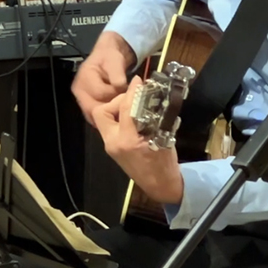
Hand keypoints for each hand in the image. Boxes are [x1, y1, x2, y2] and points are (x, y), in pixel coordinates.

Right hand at [72, 32, 132, 122]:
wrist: (106, 58)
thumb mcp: (115, 62)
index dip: (115, 94)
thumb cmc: (110, 59)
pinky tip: (114, 113)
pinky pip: (94, 117)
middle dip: (111, 108)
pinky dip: (104, 117)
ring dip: (108, 115)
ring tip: (120, 109)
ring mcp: (80, 99)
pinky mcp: (84, 106)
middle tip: (124, 105)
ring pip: (93, 116)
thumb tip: (120, 87)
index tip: (125, 91)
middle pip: (94, 108)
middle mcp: (78, 90)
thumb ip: (118, 75)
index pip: (100, 93)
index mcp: (84, 77)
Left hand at [90, 76, 183, 204]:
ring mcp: (110, 146)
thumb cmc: (165, 164)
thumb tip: (153, 97)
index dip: (132, 93)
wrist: (160, 186)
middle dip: (117, 101)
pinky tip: (133, 117)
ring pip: (104, 119)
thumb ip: (157, 118)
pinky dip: (119, 118)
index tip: (138, 81)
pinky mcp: (112, 148)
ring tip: (134, 107)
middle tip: (134, 99)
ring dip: (117, 109)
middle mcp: (113, 143)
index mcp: (127, 141)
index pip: (125, 109)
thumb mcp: (165, 138)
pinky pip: (109, 126)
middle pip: (102, 112)